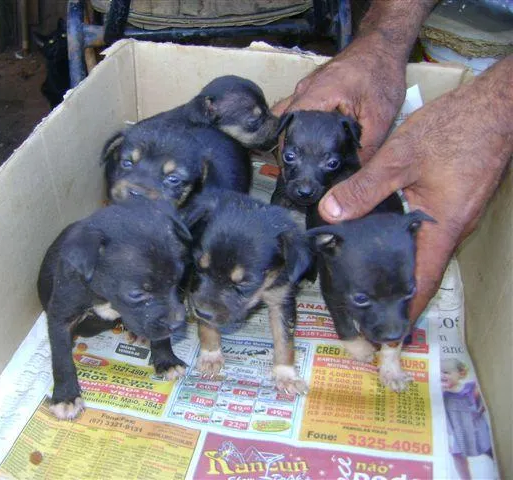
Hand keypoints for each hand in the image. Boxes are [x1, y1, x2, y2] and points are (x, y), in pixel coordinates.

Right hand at [272, 37, 406, 161]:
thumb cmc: (381, 73)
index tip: (295, 172)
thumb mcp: (380, 116)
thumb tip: (357, 173)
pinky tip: (309, 140)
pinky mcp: (312, 88)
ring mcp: (305, 88)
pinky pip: (297, 110)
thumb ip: (367, 146)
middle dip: (290, 150)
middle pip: (285, 126)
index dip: (290, 153)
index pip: (288, 129)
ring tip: (302, 160)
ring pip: (288, 118)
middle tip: (299, 172)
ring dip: (292, 138)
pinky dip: (299, 126)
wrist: (382, 45)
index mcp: (316, 96)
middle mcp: (304, 90)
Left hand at [317, 59, 512, 320]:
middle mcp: (451, 230)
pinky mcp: (452, 203)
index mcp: (441, 229)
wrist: (496, 108)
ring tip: (368, 284)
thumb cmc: (455, 130)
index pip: (420, 284)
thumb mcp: (400, 157)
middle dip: (395, 295)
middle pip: (421, 273)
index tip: (386, 337)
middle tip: (367, 313)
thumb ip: (364, 188)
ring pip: (423, 253)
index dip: (403, 312)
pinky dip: (405, 246)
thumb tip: (330, 214)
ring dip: (399, 270)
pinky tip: (382, 240)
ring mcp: (454, 217)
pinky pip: (427, 234)